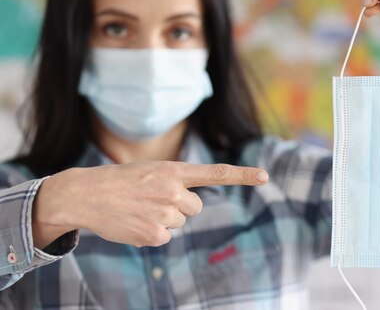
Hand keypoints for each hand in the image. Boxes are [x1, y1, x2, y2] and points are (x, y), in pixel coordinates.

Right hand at [33, 162, 268, 248]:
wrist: (87, 194)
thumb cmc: (122, 181)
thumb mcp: (152, 171)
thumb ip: (177, 182)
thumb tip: (191, 208)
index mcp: (174, 170)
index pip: (216, 173)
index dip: (242, 175)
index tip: (265, 176)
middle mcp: (173, 190)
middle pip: (195, 208)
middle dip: (179, 207)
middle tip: (153, 200)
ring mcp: (164, 213)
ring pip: (179, 223)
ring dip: (163, 219)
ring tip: (140, 209)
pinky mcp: (155, 234)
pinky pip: (166, 237)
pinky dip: (152, 233)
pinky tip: (135, 222)